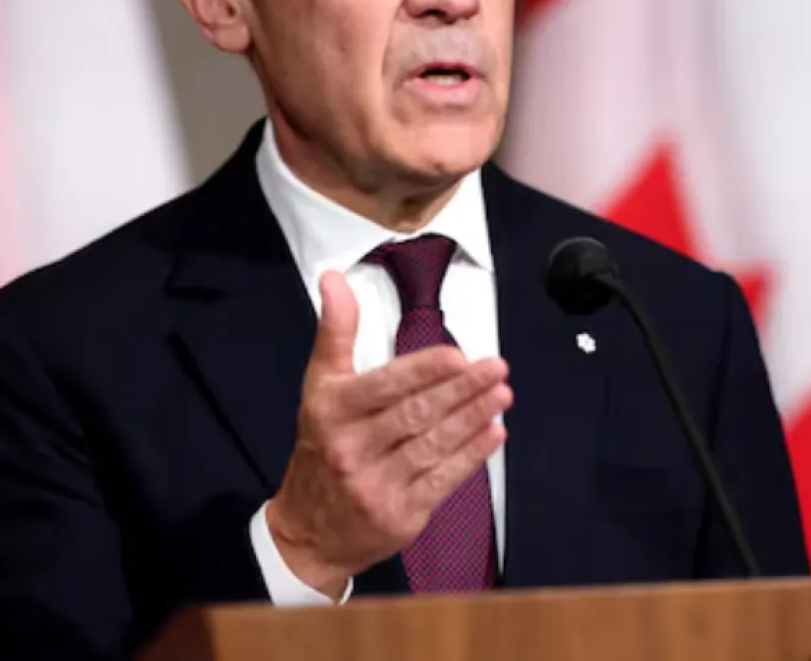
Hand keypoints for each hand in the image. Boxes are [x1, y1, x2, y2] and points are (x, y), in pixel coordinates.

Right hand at [265, 271, 510, 598]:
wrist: (308, 531)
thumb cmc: (322, 446)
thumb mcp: (319, 386)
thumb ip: (335, 331)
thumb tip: (334, 279)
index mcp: (331, 411)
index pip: (384, 386)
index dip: (423, 371)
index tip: (458, 355)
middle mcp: (351, 449)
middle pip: (415, 414)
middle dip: (461, 390)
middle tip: (496, 368)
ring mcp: (376, 485)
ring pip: (433, 445)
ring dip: (472, 418)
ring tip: (502, 394)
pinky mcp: (400, 515)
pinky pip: (442, 480)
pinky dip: (471, 456)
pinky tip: (493, 433)